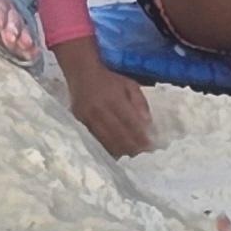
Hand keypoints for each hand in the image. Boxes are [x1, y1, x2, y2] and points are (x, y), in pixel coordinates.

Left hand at [0, 0, 38, 65]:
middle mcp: (9, 14)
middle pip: (13, 20)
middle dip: (13, 29)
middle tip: (12, 38)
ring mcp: (15, 26)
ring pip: (22, 31)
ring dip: (24, 39)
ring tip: (26, 46)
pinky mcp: (18, 39)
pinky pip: (27, 43)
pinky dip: (31, 49)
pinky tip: (33, 55)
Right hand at [56, 38, 154, 157]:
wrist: (82, 73)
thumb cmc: (109, 80)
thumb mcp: (130, 85)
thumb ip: (140, 103)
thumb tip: (148, 124)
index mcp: (114, 98)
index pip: (130, 122)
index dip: (140, 136)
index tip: (150, 147)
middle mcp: (100, 109)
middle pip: (118, 135)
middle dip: (132, 147)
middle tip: (143, 155)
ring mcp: (88, 118)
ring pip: (106, 141)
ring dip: (120, 151)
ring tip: (132, 157)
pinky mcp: (80, 123)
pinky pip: (95, 140)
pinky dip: (107, 148)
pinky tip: (117, 153)